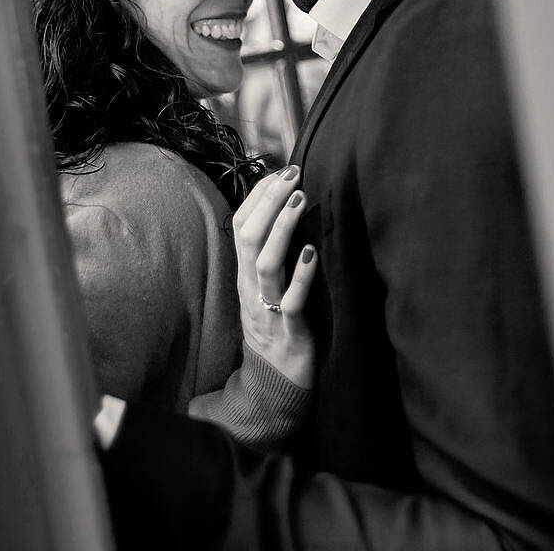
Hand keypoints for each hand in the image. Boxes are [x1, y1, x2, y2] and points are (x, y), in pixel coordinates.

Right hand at [231, 165, 317, 387]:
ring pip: (265, 265)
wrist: (275, 384)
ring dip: (282, 229)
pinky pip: (290, 303)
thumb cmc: (279, 326)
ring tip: (300, 200)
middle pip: (249, 237)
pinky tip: (312, 254)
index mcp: (245, 275)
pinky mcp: (290, 332)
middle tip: (292, 174)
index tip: (280, 170)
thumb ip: (272, 253)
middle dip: (269, 202)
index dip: (258, 196)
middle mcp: (251, 289)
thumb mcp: (268, 287)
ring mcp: (268, 311)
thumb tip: (288, 209)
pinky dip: (301, 277)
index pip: (241, 226)